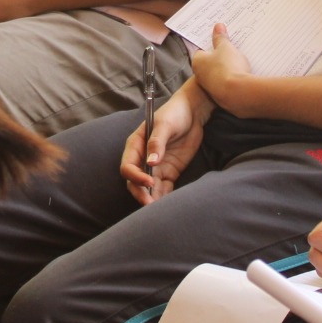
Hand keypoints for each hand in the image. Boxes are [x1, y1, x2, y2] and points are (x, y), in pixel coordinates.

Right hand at [119, 77, 214, 203]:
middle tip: (151, 205)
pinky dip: (165, 197)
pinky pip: (164, 188)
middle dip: (141, 194)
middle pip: (135, 181)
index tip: (149, 182)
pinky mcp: (170, 171)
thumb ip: (156, 143)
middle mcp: (143, 158)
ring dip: (153, 199)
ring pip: (149, 188)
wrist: (193, 112)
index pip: (128, 166)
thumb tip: (150, 162)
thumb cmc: (174, 113)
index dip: (135, 177)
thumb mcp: (165, 125)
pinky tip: (170, 204)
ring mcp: (156, 167)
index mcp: (135, 146)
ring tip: (160, 210)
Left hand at [190, 23, 251, 110]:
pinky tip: (241, 75)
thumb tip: (218, 26)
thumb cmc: (227, 67)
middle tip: (232, 50)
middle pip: (210, 62)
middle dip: (220, 56)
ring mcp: (209, 87)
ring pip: (218, 73)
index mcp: (197, 61)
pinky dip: (231, 79)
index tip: (222, 41)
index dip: (213, 45)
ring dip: (227, 68)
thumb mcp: (226, 47)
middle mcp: (200, 75)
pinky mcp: (219, 96)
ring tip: (240, 62)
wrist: (237, 94)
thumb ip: (221, 37)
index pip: (202, 50)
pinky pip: (225, 83)